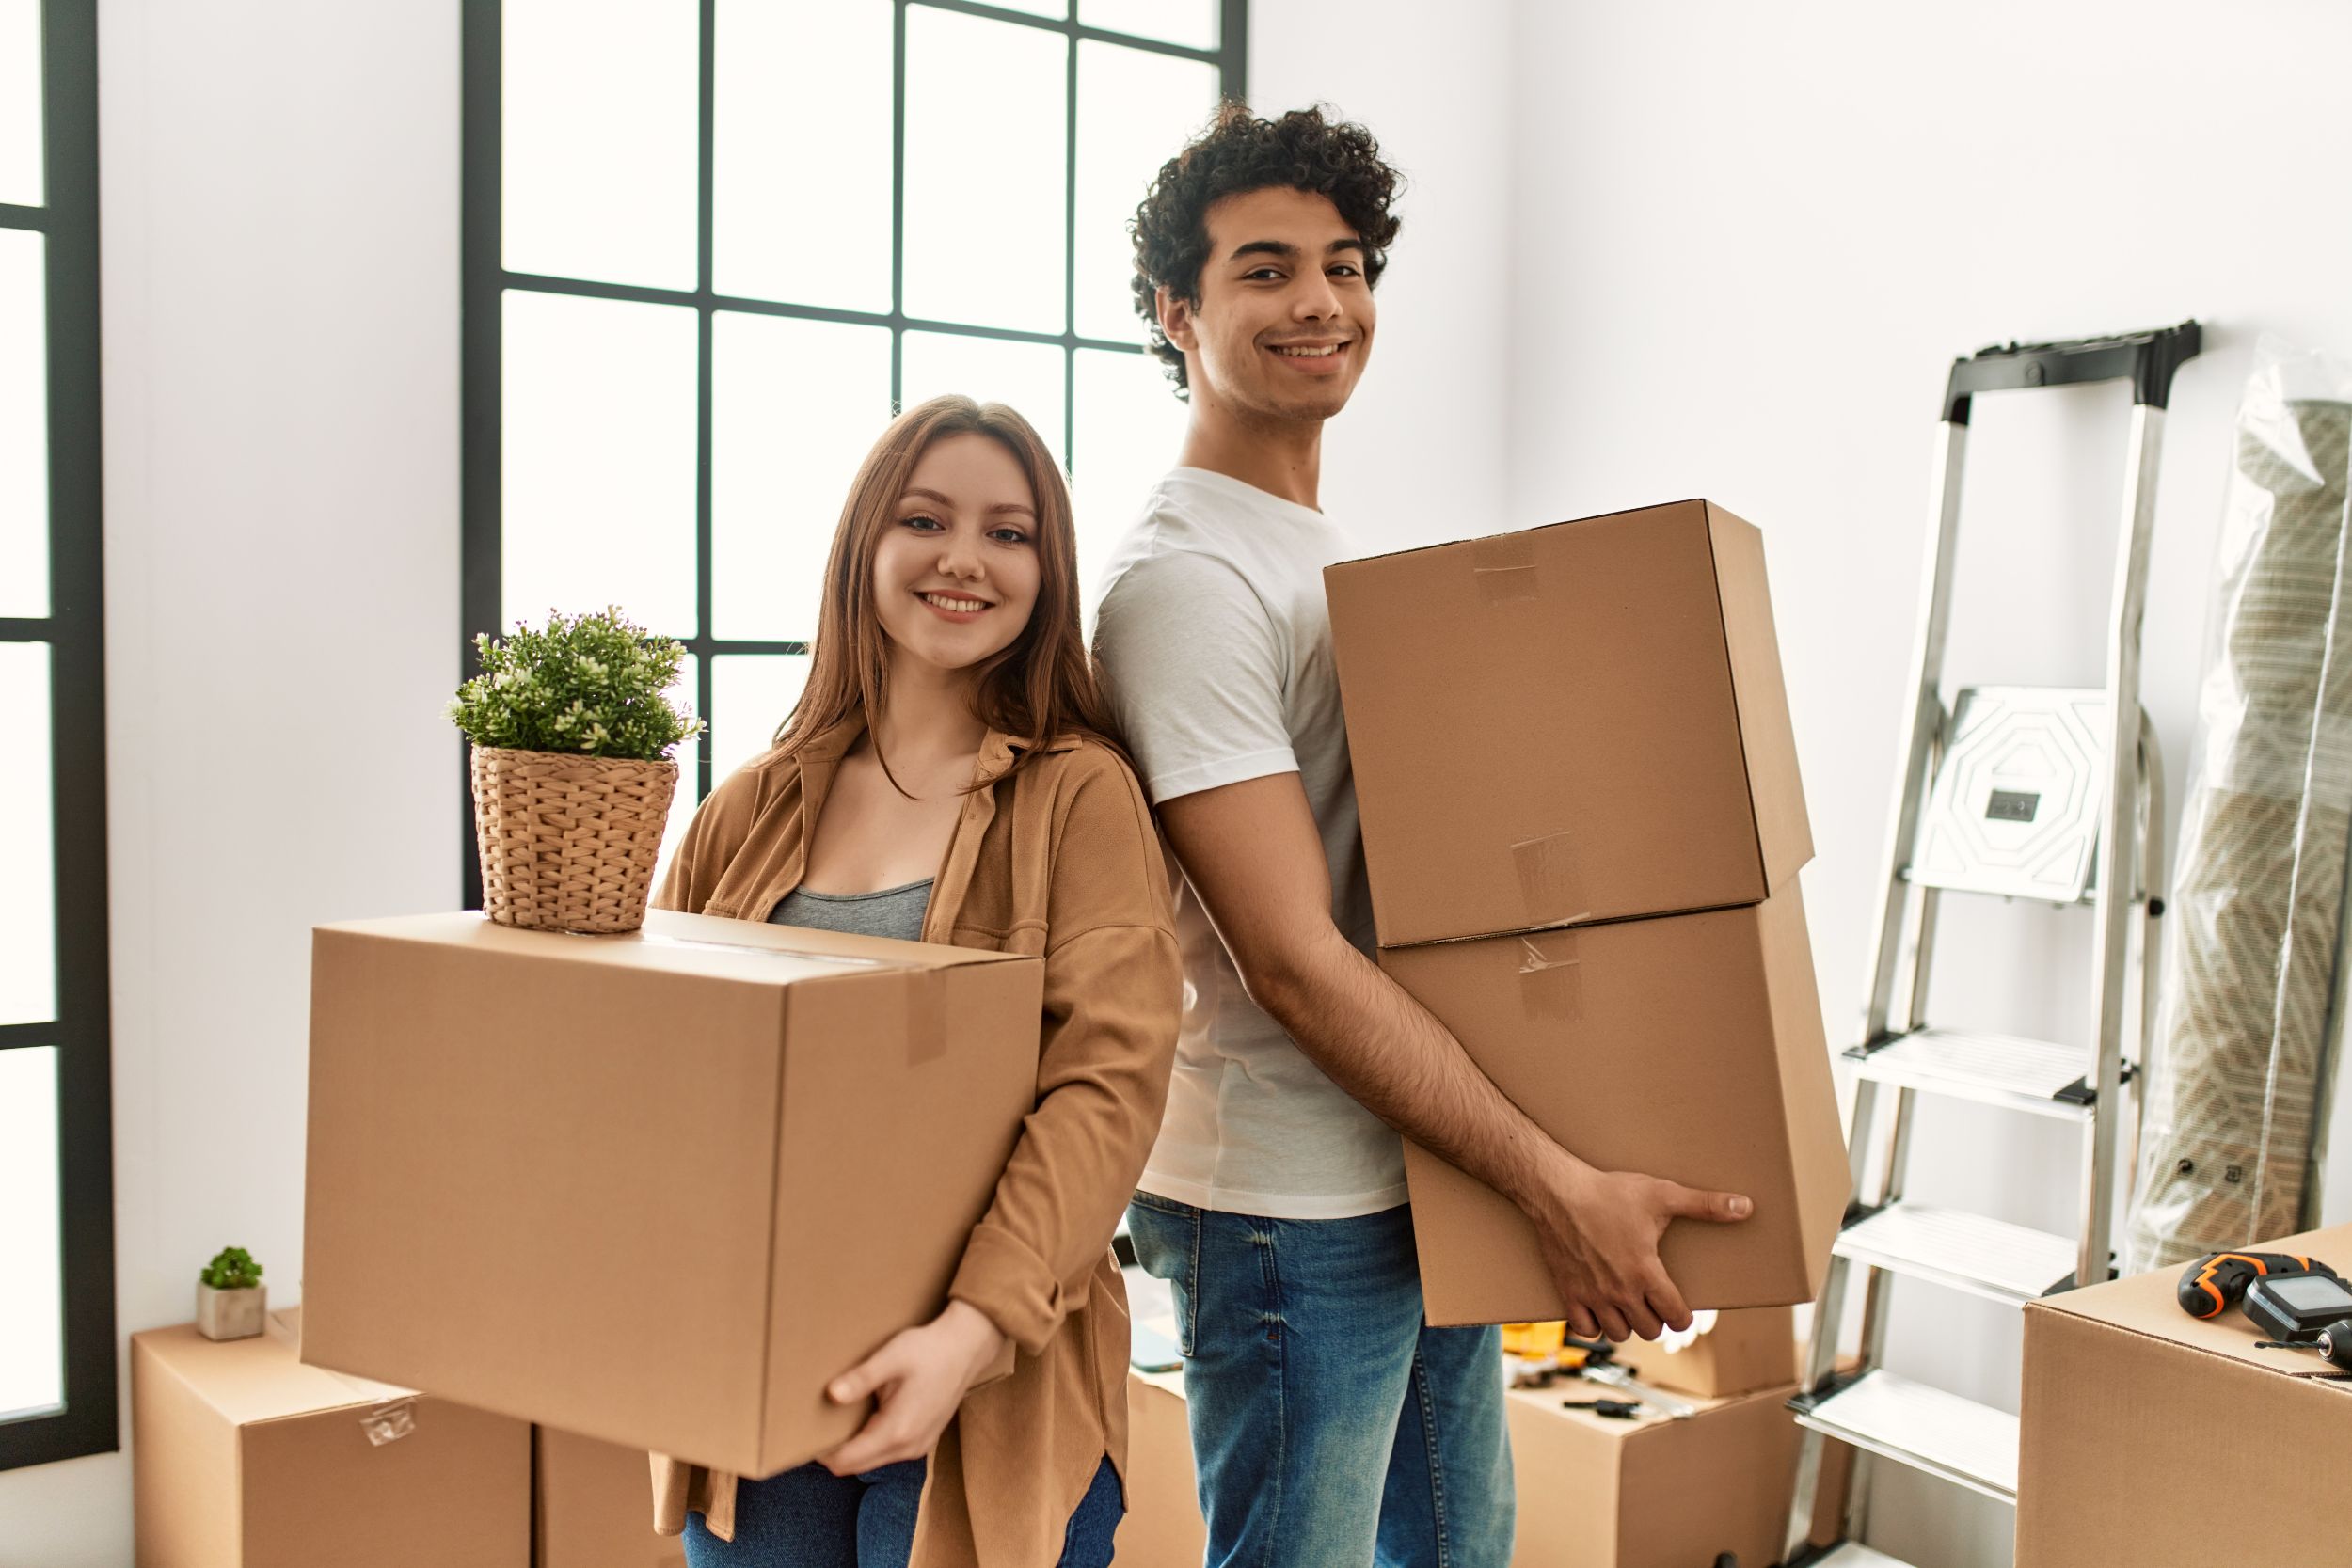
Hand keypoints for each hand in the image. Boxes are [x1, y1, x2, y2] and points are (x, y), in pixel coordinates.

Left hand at [815, 1301, 1008, 1475]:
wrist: (966, 1347)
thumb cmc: (929, 1350)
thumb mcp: (892, 1358)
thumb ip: (861, 1379)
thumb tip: (831, 1395)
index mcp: (897, 1430)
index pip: (846, 1461)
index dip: (821, 1453)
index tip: (804, 1433)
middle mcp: (908, 1447)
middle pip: (855, 1465)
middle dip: (833, 1453)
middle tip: (814, 1425)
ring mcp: (917, 1447)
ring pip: (871, 1461)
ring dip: (852, 1448)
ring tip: (837, 1420)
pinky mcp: (922, 1441)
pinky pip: (886, 1454)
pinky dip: (870, 1443)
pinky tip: (864, 1418)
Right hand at [1520, 1153, 1750, 1342]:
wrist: (1558, 1191)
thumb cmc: (1610, 1192)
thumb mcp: (1662, 1195)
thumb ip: (1705, 1205)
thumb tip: (1745, 1207)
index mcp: (1645, 1272)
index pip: (1675, 1317)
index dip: (1682, 1316)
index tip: (1679, 1307)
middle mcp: (1620, 1291)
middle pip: (1648, 1330)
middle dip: (1656, 1320)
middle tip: (1653, 1301)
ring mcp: (1593, 1296)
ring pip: (1618, 1334)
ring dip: (1627, 1325)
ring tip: (1629, 1306)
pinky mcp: (1569, 1293)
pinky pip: (1585, 1330)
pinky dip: (1594, 1326)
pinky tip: (1599, 1309)